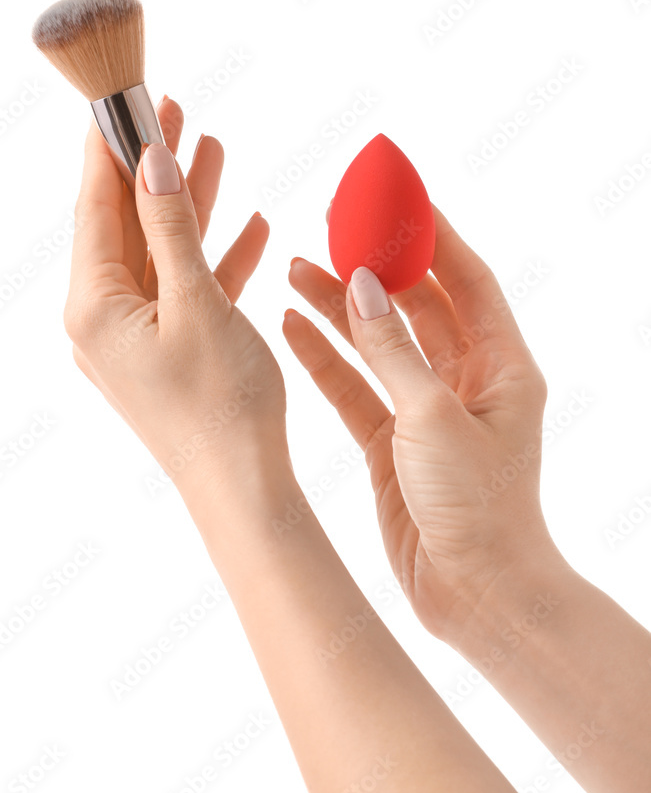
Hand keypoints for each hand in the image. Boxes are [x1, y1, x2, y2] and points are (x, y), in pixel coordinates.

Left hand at [65, 97, 288, 485]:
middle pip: (129, 226)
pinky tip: (254, 228)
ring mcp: (138, 337)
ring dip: (191, 206)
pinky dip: (216, 259)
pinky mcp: (171, 351)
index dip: (110, 150)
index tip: (121, 100)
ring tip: (215, 147)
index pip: (95, 209)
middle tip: (175, 109)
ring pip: (163, 253)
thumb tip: (151, 160)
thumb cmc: (221, 405)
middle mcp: (104, 321)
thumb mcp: (197, 301)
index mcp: (94, 308)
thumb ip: (172, 227)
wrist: (244, 487)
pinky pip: (189, 291)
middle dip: (156, 168)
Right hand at [283, 203, 554, 642]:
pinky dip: (324, 357)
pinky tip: (291, 327)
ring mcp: (425, 410)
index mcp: (501, 366)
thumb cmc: (479, 508)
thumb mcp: (434, 418)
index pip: (466, 279)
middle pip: (416, 305)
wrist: (476, 594)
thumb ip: (395, 350)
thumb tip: (365, 284)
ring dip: (339, 307)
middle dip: (374, 266)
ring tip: (295, 269)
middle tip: (331, 228)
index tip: (395, 197)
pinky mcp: (392, 441)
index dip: (432, 234)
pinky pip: (354, 386)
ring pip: (377, 343)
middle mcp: (465, 380)